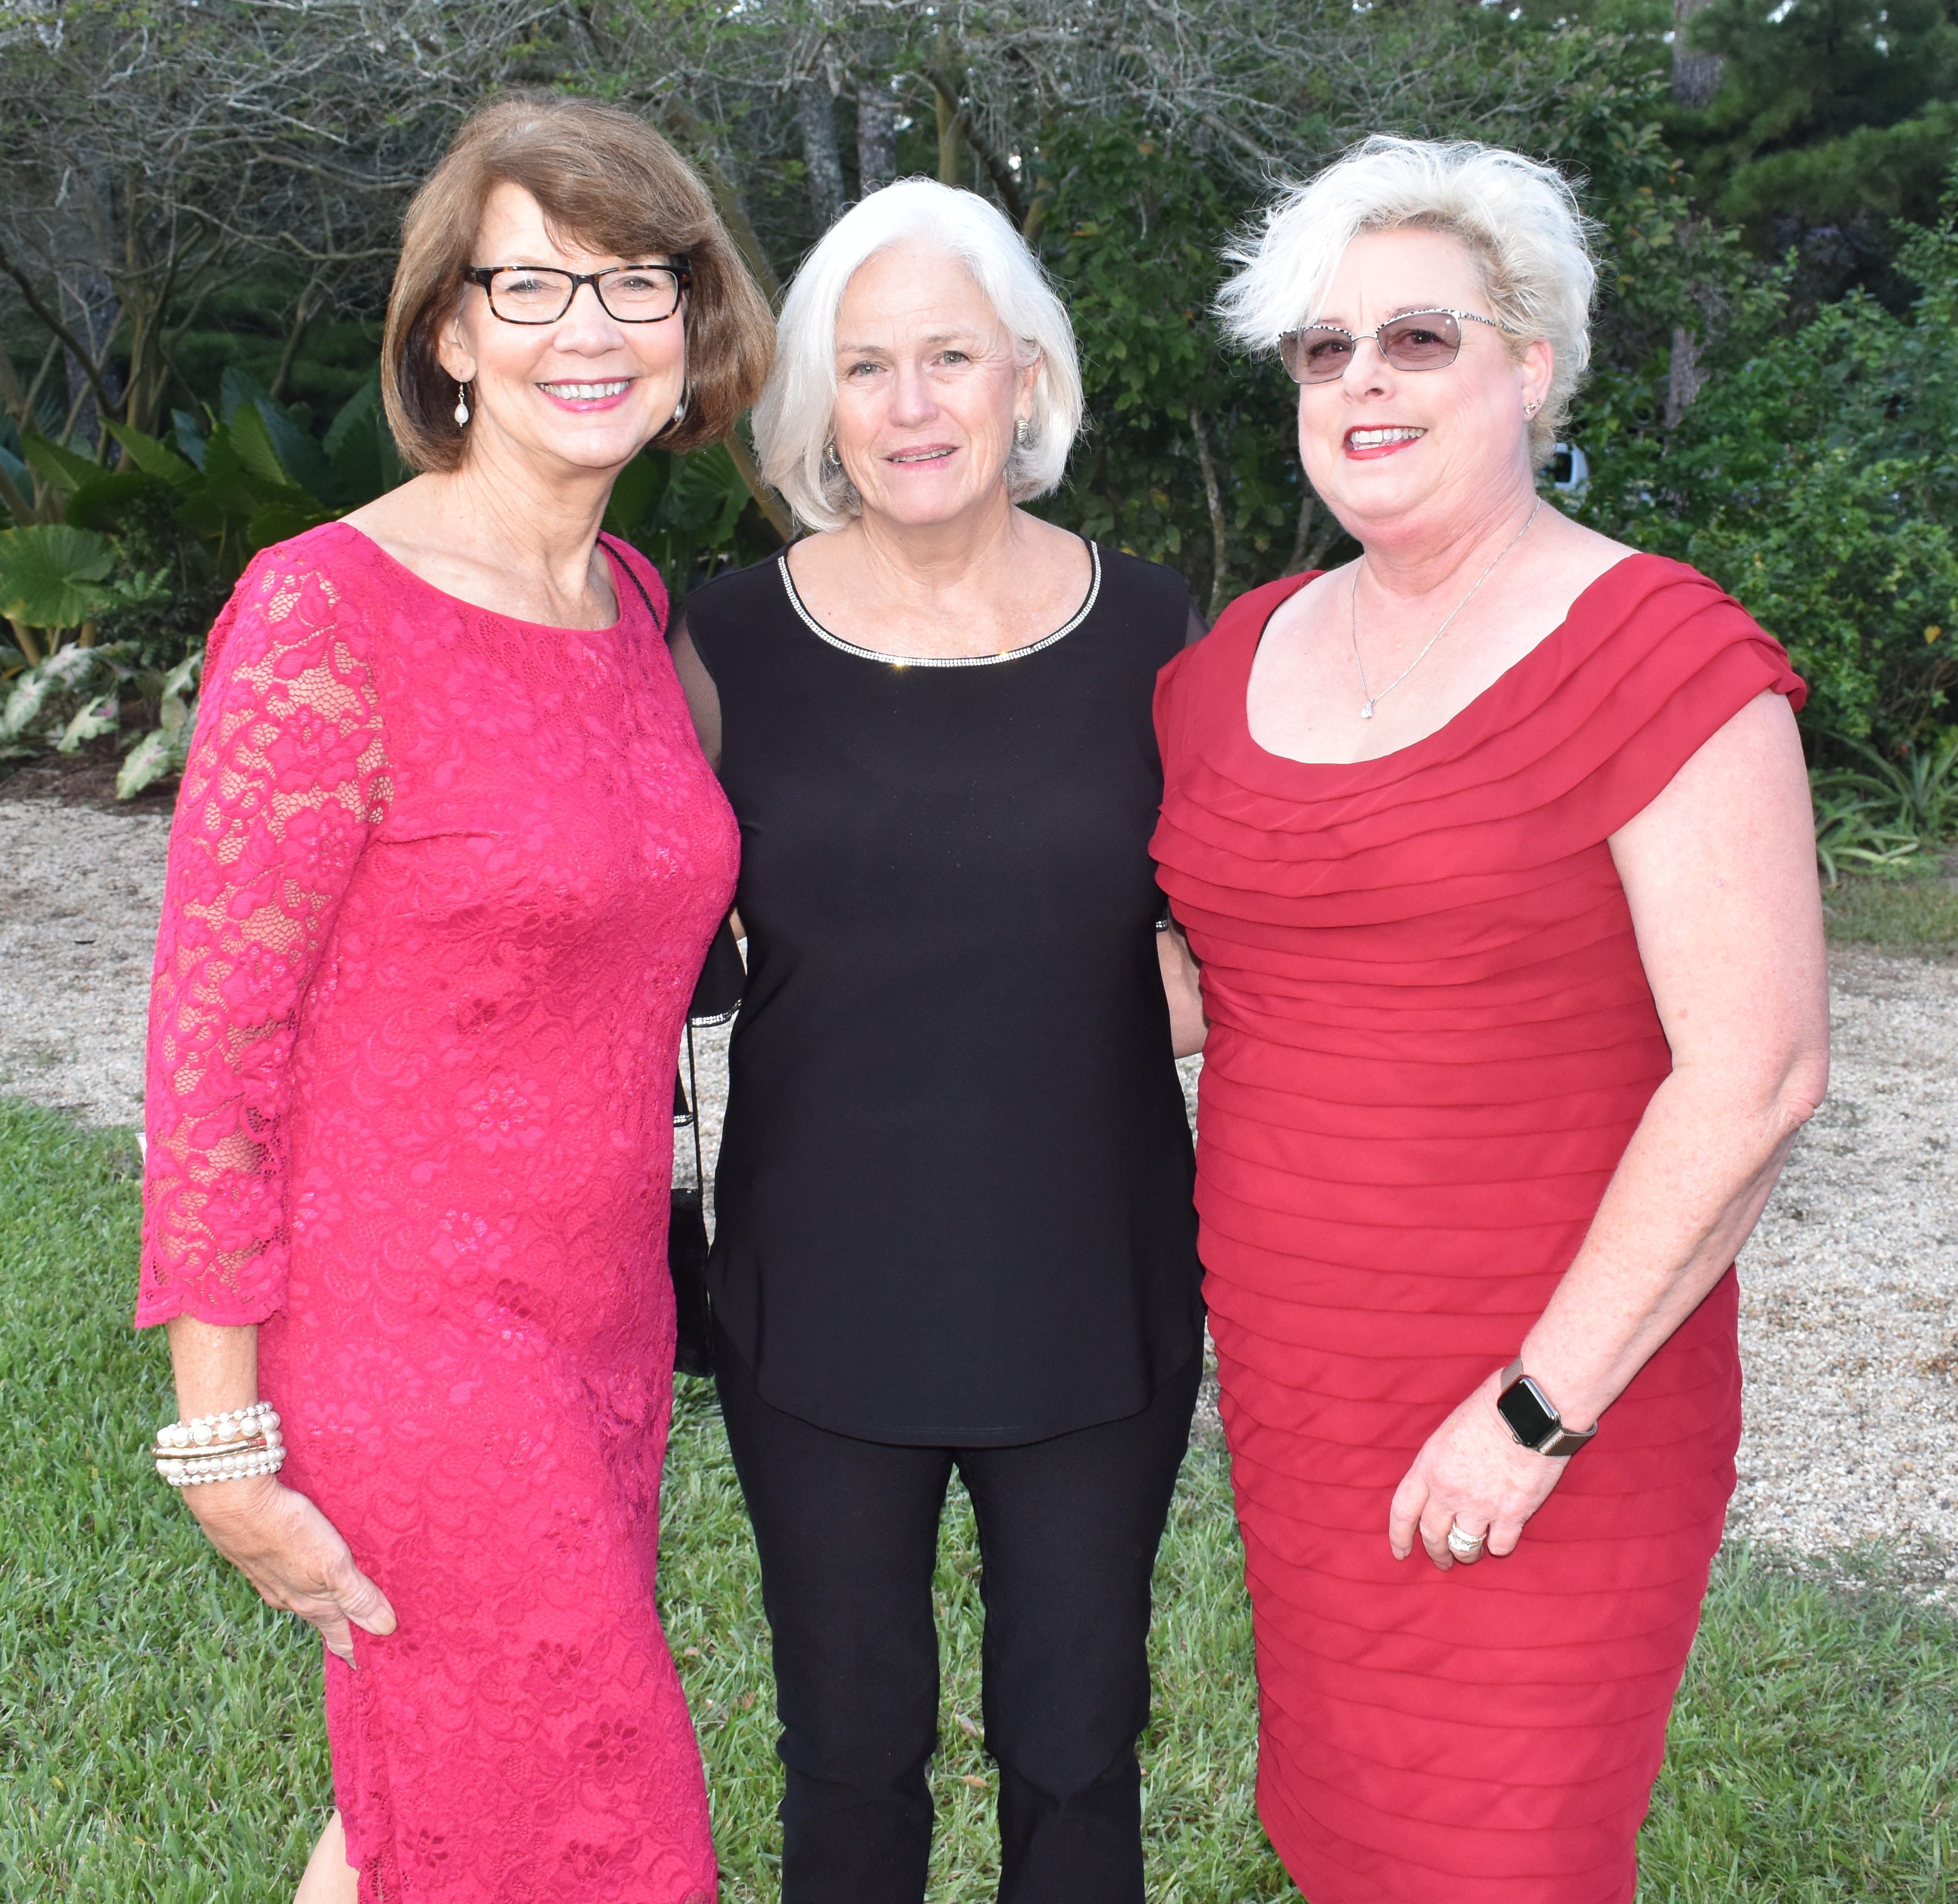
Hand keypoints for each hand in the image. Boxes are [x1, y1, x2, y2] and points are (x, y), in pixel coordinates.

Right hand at [183, 1475, 396, 1662]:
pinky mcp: (260, 1558)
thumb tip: (383, 1629)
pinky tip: (308, 1571)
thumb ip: (357, 1596)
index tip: (373, 1666)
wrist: (233, 1503)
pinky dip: (306, 1581)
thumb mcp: (332, 1564)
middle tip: (365, 1638)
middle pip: (324, 1619)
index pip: (340, 1636)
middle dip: (345, 1629)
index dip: (357, 1651)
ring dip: (326, 1605)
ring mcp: (272, 1579)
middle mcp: (290, 1597)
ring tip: (342, 1608)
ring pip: (305, 1598)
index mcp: (312, 1603)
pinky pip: (289, 1578)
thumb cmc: (287, 1531)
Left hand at [1388, 1369, 1569, 1570]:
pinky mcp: (1513, 1514)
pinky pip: (1500, 1546)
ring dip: (1466, 1554)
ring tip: (1470, 1554)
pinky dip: (1499, 1546)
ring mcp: (1481, 1506)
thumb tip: (1439, 1488)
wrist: (1528, 1411)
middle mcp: (1449, 1492)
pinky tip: (1501, 1540)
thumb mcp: (1447, 1434)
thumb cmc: (1490, 1410)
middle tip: (1441, 1561)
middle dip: (1436, 1552)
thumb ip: (1439, 1466)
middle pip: (1433, 1535)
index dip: (1399, 1536)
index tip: (1399, 1552)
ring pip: (1465, 1547)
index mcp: (1429, 1468)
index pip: (1403, 1511)